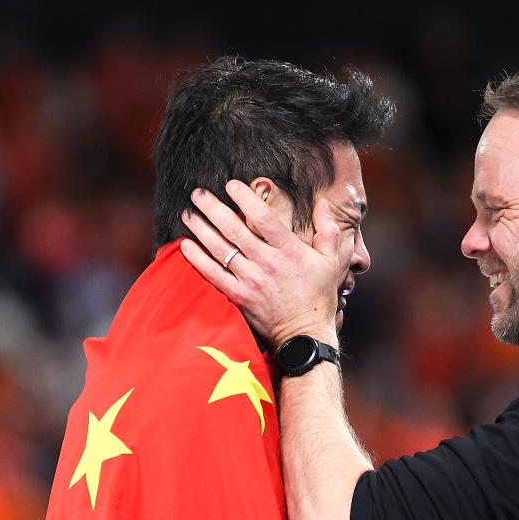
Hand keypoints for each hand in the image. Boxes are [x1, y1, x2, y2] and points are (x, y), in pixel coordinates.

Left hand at [180, 182, 344, 348]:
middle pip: (234, 229)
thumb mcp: (333, 261)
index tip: (231, 185)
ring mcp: (250, 280)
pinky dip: (197, 259)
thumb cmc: (319, 296)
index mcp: (289, 251)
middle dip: (213, 208)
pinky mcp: (238, 296)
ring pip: (220, 249)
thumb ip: (328, 230)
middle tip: (198, 194)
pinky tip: (185, 245)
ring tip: (188, 213)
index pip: (263, 218)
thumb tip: (322, 204)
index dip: (245, 199)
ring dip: (201, 229)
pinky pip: (213, 274)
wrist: (305, 334)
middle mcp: (267, 262)